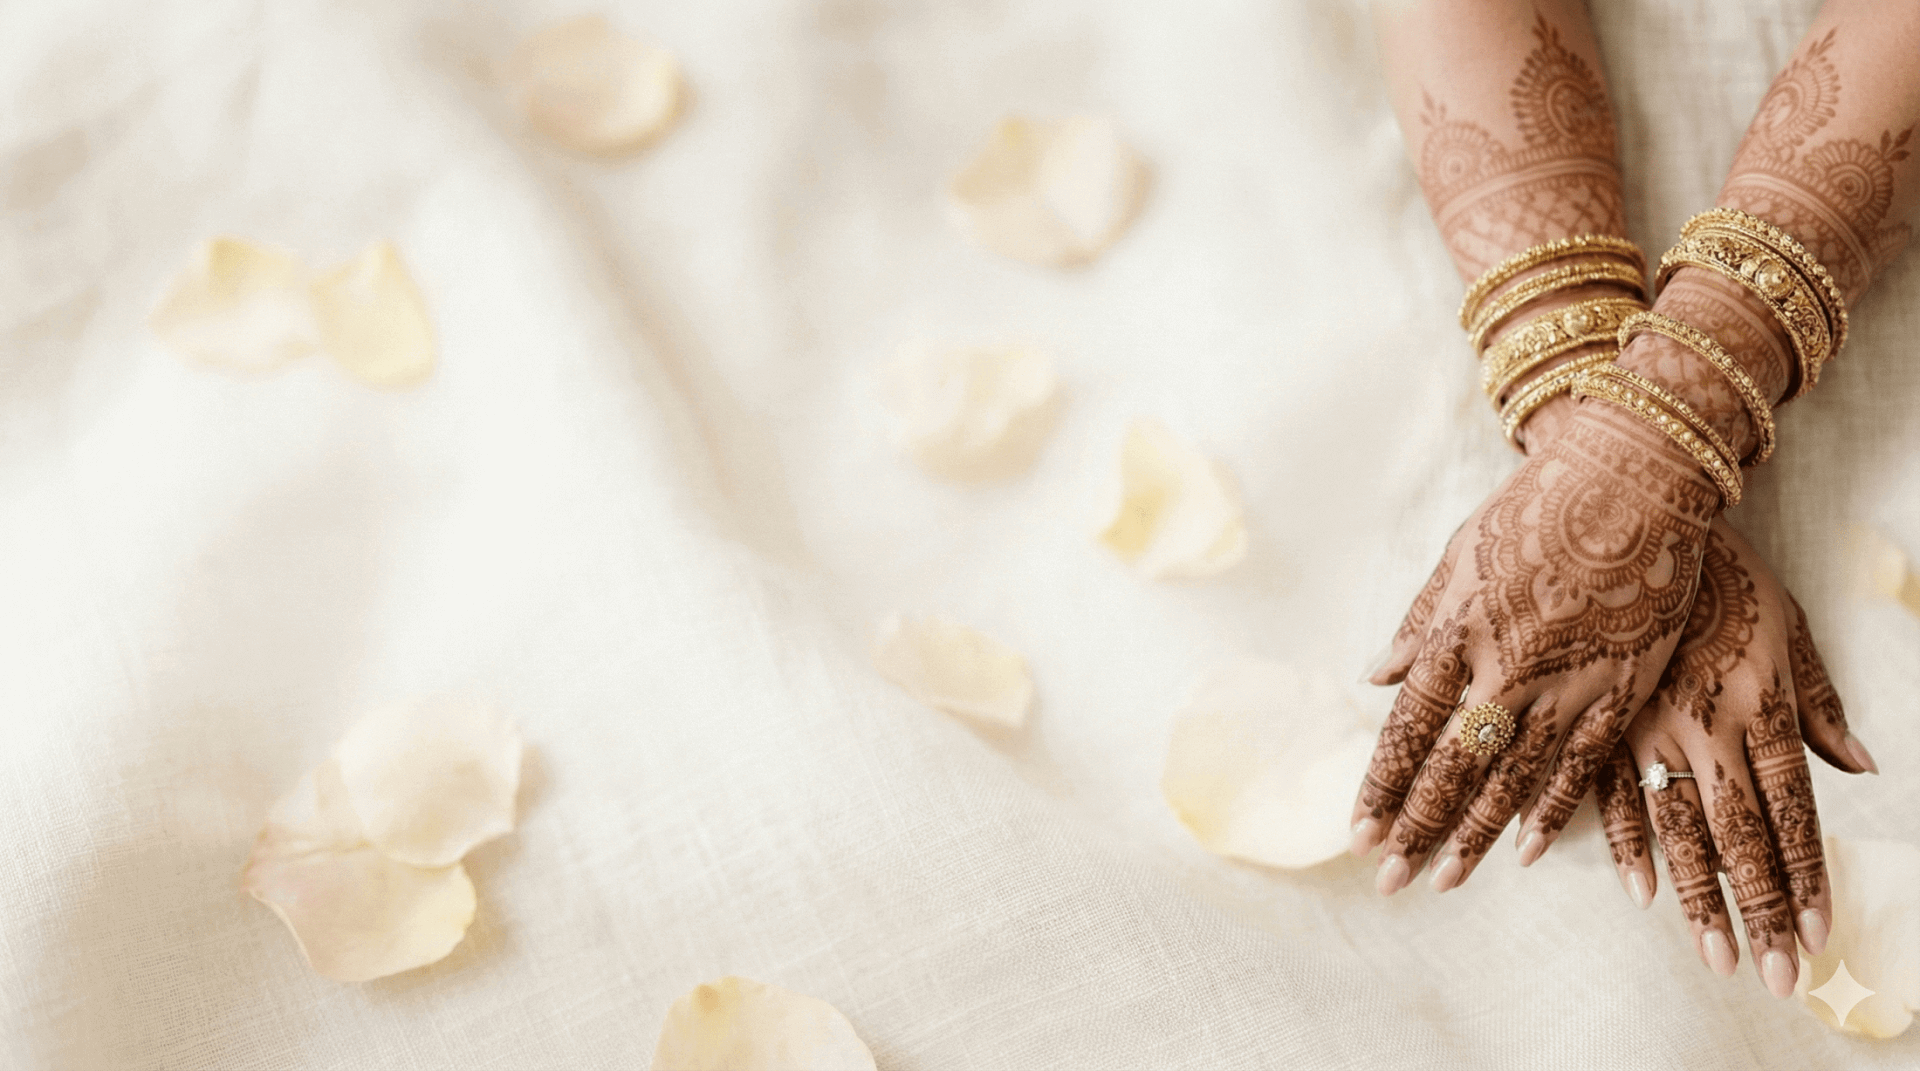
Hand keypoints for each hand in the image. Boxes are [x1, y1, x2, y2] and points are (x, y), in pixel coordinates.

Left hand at [1350, 403, 1718, 896]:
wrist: (1629, 482)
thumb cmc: (1533, 510)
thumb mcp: (1457, 559)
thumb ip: (1418, 626)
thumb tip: (1376, 677)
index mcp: (1455, 636)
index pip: (1408, 732)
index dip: (1383, 787)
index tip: (1359, 833)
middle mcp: (1504, 672)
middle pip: (1451, 770)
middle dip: (1416, 830)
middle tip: (1387, 880)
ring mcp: (1566, 685)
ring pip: (1511, 782)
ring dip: (1472, 836)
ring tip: (1442, 881)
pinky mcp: (1620, 689)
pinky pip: (1581, 768)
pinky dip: (1551, 811)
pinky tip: (1524, 851)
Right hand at [1590, 521, 1872, 996]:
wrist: (1637, 512)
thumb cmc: (1723, 571)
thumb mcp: (1787, 627)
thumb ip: (1819, 703)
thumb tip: (1862, 767)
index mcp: (1759, 705)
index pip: (1791, 813)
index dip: (1805, 878)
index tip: (1816, 936)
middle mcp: (1706, 726)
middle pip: (1740, 839)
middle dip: (1761, 914)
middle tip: (1777, 978)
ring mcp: (1646, 725)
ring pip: (1678, 829)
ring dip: (1699, 901)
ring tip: (1716, 958)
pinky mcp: (1597, 713)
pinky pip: (1609, 792)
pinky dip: (1625, 845)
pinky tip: (1642, 892)